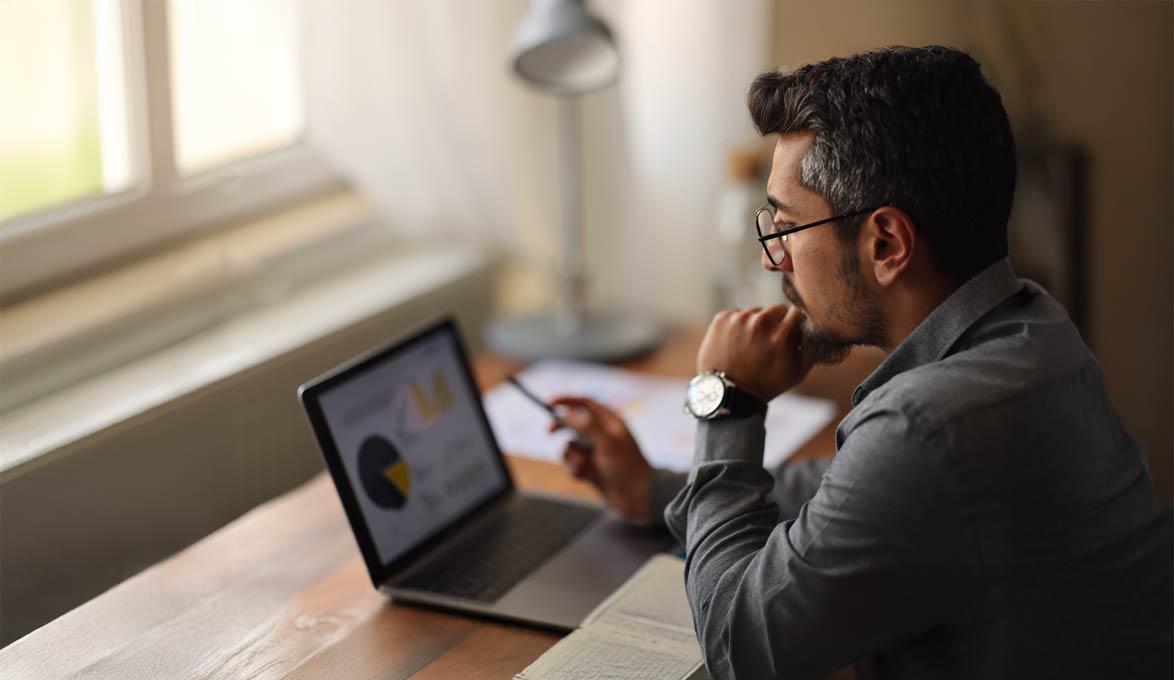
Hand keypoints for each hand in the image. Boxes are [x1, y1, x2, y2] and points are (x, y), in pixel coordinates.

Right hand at [546, 396, 651, 521]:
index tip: (549, 403)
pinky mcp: (590, 467)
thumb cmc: (627, 467)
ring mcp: (595, 451)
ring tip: (585, 466)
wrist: (637, 497)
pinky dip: (577, 470)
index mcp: (609, 422)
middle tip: (549, 432)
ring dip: (573, 457)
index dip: (566, 400)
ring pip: (570, 447)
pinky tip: (589, 477)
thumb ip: (587, 426)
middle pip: (573, 423)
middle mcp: (601, 434)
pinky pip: (573, 464)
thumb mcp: (607, 443)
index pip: (585, 403)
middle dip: (561, 428)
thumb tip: (567, 413)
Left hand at [696, 304, 813, 401]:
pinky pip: (738, 313)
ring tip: (751, 346)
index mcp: (781, 334)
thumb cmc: (766, 384)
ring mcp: (738, 319)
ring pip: (757, 311)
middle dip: (777, 323)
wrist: (728, 392)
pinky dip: (739, 325)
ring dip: (757, 324)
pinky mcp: (722, 318)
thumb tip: (823, 329)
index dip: (796, 323)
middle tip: (770, 343)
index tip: (791, 334)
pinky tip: (738, 343)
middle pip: (777, 309)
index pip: (798, 311)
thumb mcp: (798, 373)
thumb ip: (813, 348)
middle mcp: (760, 322)